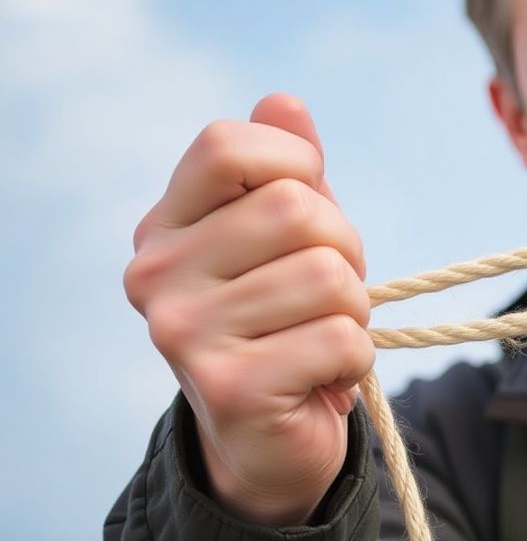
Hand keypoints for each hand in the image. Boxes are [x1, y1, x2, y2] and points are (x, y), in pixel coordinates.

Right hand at [124, 93, 373, 524]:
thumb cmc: (286, 318)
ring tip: (322, 335)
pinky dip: (357, 357)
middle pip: (294, 208)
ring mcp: (183, 333)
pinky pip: (341, 337)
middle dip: (343, 247)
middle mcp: (157, 273)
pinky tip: (323, 375)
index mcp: (166, 225)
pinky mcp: (228, 388)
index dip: (294, 163)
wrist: (268, 438)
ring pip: (328, 276)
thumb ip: (289, 170)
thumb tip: (283, 102)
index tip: (308, 207)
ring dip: (353, 309)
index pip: (226, 144)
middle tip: (328, 291)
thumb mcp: (290, 235)